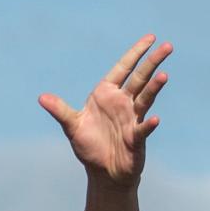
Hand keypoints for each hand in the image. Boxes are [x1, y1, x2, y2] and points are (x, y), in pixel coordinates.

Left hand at [39, 34, 171, 187]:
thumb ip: (60, 111)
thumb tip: (41, 98)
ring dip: (154, 88)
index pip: (123, 68)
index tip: (150, 37)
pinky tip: (155, 119)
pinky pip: (143, 128)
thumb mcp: (72, 126)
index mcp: (106, 95)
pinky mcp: (136, 137)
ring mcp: (132, 119)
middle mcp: (122, 103)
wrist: (103, 172)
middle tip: (168, 46)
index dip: (135, 53)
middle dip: (152, 62)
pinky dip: (148, 124)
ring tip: (164, 75)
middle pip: (140, 78)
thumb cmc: (89, 146)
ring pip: (145, 98)